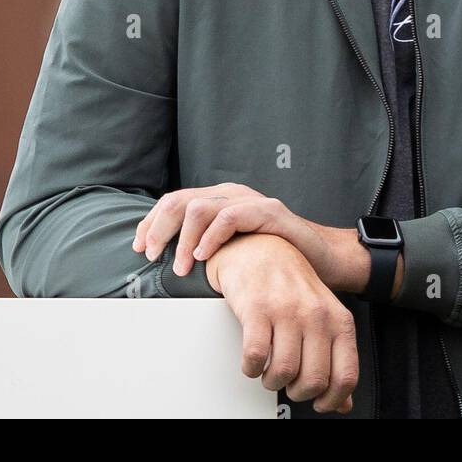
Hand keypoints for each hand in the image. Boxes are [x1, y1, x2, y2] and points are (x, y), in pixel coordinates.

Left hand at [133, 183, 385, 293]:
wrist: (322, 259)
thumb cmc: (274, 258)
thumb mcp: (233, 251)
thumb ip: (207, 248)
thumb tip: (168, 263)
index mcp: (218, 202)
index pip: (174, 202)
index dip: (151, 222)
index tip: (139, 248)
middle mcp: (230, 195)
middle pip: (181, 200)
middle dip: (159, 228)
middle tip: (152, 256)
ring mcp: (250, 201)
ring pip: (201, 207)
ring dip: (184, 239)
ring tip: (181, 266)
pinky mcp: (269, 212)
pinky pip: (232, 217)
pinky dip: (212, 237)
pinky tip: (205, 256)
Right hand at [207, 233, 358, 414]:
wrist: (259, 249)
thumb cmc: (290, 284)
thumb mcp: (322, 316)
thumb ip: (334, 357)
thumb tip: (342, 400)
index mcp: (337, 318)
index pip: (346, 375)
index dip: (332, 399)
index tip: (320, 403)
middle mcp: (315, 314)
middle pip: (314, 380)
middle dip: (297, 392)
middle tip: (289, 383)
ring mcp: (286, 310)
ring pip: (283, 372)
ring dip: (272, 381)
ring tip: (269, 371)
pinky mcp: (257, 309)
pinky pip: (255, 357)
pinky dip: (251, 368)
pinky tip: (253, 361)